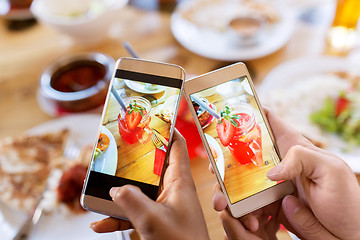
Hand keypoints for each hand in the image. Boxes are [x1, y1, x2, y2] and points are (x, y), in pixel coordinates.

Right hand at [90, 130, 209, 239]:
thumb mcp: (153, 220)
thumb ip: (132, 201)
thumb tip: (115, 189)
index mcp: (179, 181)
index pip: (176, 145)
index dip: (167, 129)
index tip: (151, 118)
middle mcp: (172, 189)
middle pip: (151, 166)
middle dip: (132, 161)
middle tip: (114, 151)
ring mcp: (163, 204)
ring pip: (139, 190)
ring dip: (119, 192)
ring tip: (98, 192)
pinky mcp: (156, 219)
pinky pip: (134, 212)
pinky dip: (118, 217)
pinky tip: (100, 224)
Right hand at [212, 109, 359, 239]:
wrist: (347, 238)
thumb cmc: (347, 202)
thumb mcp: (331, 170)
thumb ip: (301, 158)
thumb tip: (270, 173)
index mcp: (292, 147)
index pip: (267, 122)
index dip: (247, 114)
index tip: (226, 114)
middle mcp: (277, 164)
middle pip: (243, 155)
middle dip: (224, 162)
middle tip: (213, 173)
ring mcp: (270, 186)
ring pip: (240, 183)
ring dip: (228, 193)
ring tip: (224, 206)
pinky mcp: (269, 206)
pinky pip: (247, 205)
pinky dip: (241, 212)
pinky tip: (247, 221)